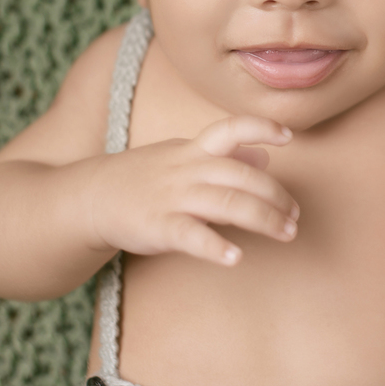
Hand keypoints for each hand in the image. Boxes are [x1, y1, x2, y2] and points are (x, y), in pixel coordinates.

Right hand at [86, 116, 298, 265]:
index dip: (260, 128)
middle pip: (241, 176)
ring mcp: (173, 197)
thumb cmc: (144, 178)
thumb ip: (225, 157)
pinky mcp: (159, 227)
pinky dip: (216, 246)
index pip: (230, 129)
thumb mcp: (183, 157)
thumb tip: (265, 157)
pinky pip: (192, 236)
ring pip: (227, 203)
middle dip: (275, 195)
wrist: (89, 197)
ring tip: (286, 233)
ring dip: (263, 218)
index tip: (288, 136)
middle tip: (295, 217)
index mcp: (193, 150)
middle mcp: (187, 169)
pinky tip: (236, 257)